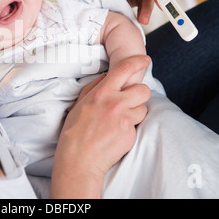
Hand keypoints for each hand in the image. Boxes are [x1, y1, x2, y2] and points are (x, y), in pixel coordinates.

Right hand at [50, 55, 150, 197]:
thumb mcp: (79, 104)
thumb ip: (94, 88)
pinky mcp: (130, 134)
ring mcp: (125, 119)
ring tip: (119, 120)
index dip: (138, 61)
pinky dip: (130, 128)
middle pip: (143, 89)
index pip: (124, 69)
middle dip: (139, 93)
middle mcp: (115, 103)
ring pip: (143, 109)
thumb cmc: (74, 132)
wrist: (79, 160)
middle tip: (130, 100)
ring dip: (135, 112)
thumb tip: (106, 77)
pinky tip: (116, 134)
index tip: (145, 59)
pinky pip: (137, 125)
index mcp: (102, 93)